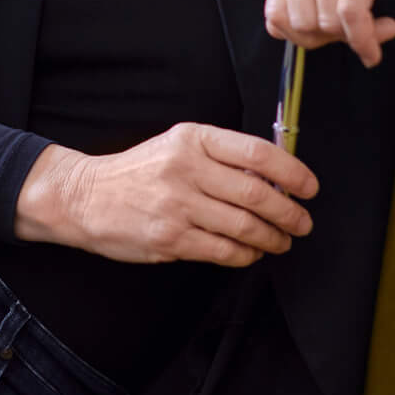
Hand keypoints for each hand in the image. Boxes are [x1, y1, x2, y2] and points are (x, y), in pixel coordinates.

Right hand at [13, 124, 317, 266]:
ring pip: (244, 226)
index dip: (292, 172)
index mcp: (193, 140)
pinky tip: (252, 253)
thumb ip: (221, 156)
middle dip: (289, 212)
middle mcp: (186, 169)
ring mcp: (177, 206)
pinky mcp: (170, 239)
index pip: (257, 153)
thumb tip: (275, 176)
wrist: (85, 197)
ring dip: (273, 238)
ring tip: (282, 240)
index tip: (309, 187)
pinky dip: (246, 255)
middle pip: (257, 193)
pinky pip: (223, 251)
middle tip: (302, 222)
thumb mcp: (177, 146)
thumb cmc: (138, 172)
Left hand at [265, 0, 394, 67]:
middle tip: (360, 33)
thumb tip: (315, 32)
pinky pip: (352, 15)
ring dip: (356, 38)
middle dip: (331, 40)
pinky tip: (378, 41)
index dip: (302, 37)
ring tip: (381, 28)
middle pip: (300, 24)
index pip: (275, 13)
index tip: (330, 38)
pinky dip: (366, 39)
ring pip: (326, 23)